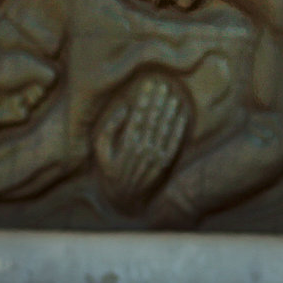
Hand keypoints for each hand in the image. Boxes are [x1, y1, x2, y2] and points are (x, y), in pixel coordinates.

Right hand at [94, 75, 189, 212]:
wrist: (124, 198)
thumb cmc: (111, 170)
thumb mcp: (101, 150)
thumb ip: (109, 129)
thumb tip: (124, 109)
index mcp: (126, 144)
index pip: (138, 116)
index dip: (144, 99)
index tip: (149, 85)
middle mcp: (142, 150)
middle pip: (152, 120)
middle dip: (158, 100)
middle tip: (163, 84)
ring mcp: (155, 157)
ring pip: (164, 129)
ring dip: (170, 110)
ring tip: (173, 94)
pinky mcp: (165, 164)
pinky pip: (174, 142)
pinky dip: (179, 127)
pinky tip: (181, 114)